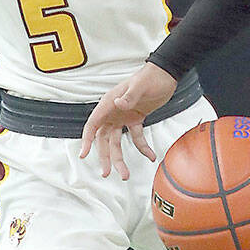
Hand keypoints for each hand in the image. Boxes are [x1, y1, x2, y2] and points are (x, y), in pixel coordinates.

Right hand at [79, 62, 176, 178]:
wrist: (165, 75)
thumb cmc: (150, 77)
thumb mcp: (140, 86)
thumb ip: (129, 95)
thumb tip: (118, 103)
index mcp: (108, 104)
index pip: (92, 125)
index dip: (86, 140)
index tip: (83, 154)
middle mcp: (113, 112)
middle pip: (104, 139)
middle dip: (105, 157)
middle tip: (107, 173)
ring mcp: (123, 117)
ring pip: (117, 142)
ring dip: (120, 158)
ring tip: (125, 175)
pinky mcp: (136, 119)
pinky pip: (136, 137)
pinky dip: (142, 147)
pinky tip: (150, 156)